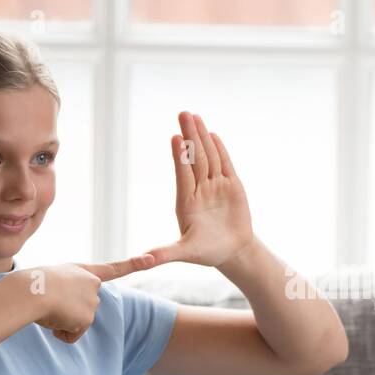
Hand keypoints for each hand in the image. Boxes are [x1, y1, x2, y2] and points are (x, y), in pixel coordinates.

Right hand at [25, 255, 155, 343]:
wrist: (29, 292)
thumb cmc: (29, 285)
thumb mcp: (49, 279)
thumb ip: (65, 291)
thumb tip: (61, 311)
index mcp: (83, 271)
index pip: (114, 268)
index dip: (134, 264)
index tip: (152, 258)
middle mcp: (93, 284)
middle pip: (83, 308)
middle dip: (67, 311)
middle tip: (50, 301)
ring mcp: (93, 302)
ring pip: (75, 323)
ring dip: (60, 321)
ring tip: (48, 307)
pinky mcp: (87, 319)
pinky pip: (71, 335)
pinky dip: (60, 333)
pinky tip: (53, 319)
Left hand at [143, 111, 254, 268]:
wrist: (232, 252)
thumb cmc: (207, 253)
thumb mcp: (184, 253)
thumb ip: (165, 253)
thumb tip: (142, 260)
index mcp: (186, 201)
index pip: (183, 174)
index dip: (180, 156)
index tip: (175, 138)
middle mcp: (199, 189)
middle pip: (195, 158)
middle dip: (190, 136)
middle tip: (183, 113)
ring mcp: (215, 186)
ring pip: (209, 157)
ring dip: (202, 136)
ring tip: (194, 117)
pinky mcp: (231, 186)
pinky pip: (225, 164)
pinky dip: (220, 149)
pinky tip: (213, 134)